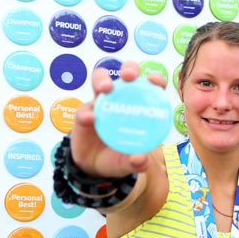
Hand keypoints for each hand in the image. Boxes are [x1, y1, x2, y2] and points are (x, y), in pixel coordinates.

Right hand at [69, 62, 167, 177]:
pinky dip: (86, 113)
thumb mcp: (131, 162)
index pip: (150, 88)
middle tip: (129, 76)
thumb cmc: (120, 157)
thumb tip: (140, 159)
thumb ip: (138, 162)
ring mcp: (101, 105)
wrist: (95, 167)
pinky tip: (90, 119)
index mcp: (139, 108)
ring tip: (106, 89)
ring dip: (102, 80)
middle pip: (125, 76)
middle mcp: (121, 100)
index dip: (154, 80)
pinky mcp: (84, 114)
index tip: (154, 81)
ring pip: (100, 82)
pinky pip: (83, 110)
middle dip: (129, 70)